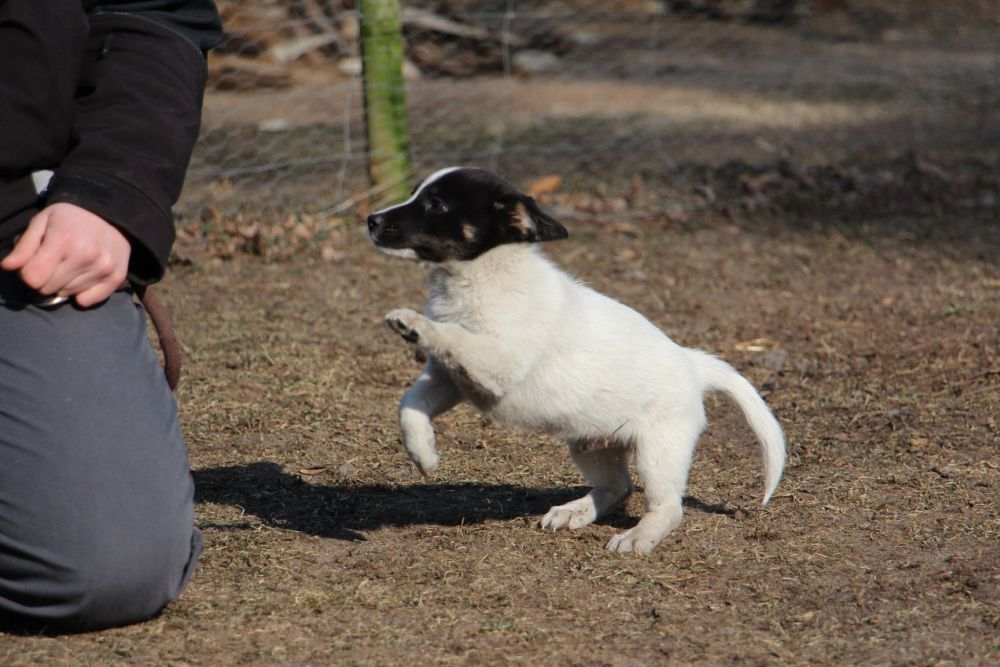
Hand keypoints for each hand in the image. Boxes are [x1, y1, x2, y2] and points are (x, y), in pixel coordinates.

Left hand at [1, 202, 130, 306]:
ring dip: (64, 284)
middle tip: (53, 264)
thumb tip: (8, 266)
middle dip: (45, 279)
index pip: (33, 278)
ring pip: (67, 294)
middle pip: (49, 288)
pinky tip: (84, 277)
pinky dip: (82, 293)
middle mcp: (87, 255)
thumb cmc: (70, 219)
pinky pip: (88, 300)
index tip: (35, 263)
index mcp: (64, 240)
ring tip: (71, 266)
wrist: (110, 215)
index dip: (28, 273)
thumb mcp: (42, 222)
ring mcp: (104, 268)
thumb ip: (24, 246)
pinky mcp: (117, 277)